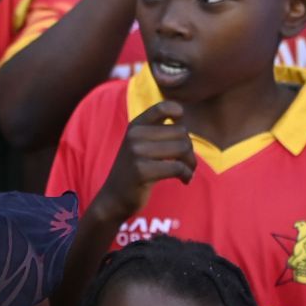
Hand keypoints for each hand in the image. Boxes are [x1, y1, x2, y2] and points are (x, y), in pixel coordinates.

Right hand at [90, 100, 193, 223]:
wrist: (114, 198)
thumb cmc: (135, 170)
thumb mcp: (140, 144)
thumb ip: (157, 129)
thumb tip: (183, 115)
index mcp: (135, 126)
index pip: (163, 107)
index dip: (179, 113)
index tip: (180, 132)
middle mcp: (134, 135)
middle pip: (181, 132)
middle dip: (190, 148)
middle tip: (187, 163)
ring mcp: (136, 152)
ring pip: (182, 148)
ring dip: (191, 163)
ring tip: (187, 172)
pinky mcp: (142, 171)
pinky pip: (178, 167)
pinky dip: (187, 174)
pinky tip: (185, 180)